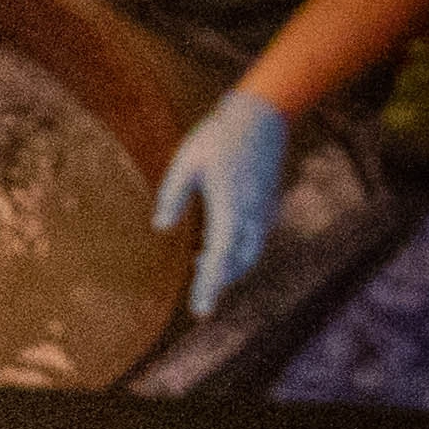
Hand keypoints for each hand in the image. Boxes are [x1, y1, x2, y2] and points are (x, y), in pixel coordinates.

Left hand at [151, 85, 287, 316]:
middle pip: (239, 262)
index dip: (209, 285)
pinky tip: (215, 247)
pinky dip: (238, 251)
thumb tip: (160, 227)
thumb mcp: (186, 161)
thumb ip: (172, 195)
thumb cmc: (217, 138)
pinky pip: (255, 239)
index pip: (221, 256)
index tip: (201, 310)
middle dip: (219, 281)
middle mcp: (253, 212)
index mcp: (230, 205)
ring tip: (200, 264)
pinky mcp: (268, 205)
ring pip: (250, 253)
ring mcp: (264, 210)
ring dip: (228, 266)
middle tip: (197, 297)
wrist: (261, 117)